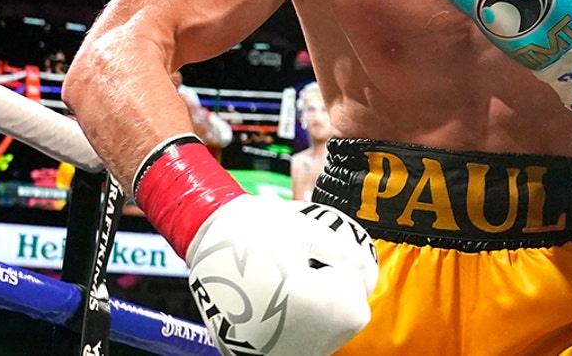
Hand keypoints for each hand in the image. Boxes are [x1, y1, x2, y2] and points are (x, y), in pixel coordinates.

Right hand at [134, 136, 376, 355]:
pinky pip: (295, 340)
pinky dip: (296, 320)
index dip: (344, 272)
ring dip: (317, 307)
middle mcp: (290, 342)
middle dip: (333, 290)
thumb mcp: (312, 229)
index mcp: (307, 309)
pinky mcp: (255, 354)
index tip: (318, 255)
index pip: (355, 301)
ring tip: (285, 278)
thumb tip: (368, 277)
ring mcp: (271, 352)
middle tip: (301, 263)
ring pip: (321, 331)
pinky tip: (276, 295)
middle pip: (339, 319)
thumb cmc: (255, 227)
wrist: (203, 237)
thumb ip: (351, 256)